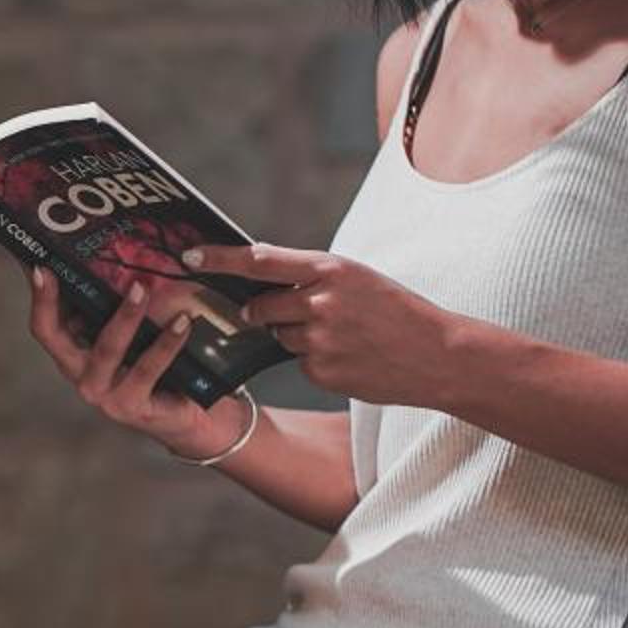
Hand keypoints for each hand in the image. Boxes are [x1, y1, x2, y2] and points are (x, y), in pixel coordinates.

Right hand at [26, 268, 249, 460]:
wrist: (190, 417)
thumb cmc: (161, 371)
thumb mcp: (135, 339)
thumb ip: (119, 313)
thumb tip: (120, 262)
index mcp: (77, 357)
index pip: (45, 327)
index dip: (39, 299)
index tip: (41, 267)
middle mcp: (82, 377)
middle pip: (56, 337)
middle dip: (57, 300)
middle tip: (65, 269)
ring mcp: (104, 395)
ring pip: (107, 348)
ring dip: (124, 315)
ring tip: (141, 288)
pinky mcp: (132, 406)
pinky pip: (148, 368)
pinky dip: (167, 343)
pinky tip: (182, 322)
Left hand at [179, 242, 460, 405]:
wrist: (439, 355)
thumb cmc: (395, 311)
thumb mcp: (356, 279)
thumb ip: (310, 277)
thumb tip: (260, 282)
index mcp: (330, 269)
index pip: (259, 260)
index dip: (218, 259)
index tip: (188, 256)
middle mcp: (320, 302)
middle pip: (260, 305)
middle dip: (265, 310)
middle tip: (295, 312)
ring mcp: (319, 339)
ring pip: (279, 335)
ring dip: (295, 335)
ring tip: (340, 335)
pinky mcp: (320, 371)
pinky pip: (298, 361)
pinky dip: (314, 359)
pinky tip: (347, 356)